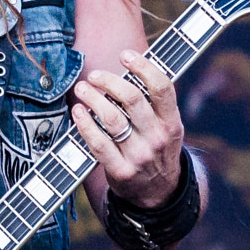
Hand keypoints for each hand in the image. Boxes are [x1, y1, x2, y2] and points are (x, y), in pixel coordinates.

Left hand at [69, 51, 183, 207]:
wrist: (159, 194)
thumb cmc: (157, 150)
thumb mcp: (167, 128)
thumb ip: (154, 103)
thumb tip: (130, 67)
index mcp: (171, 123)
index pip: (162, 87)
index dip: (143, 67)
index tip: (126, 55)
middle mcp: (157, 138)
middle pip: (132, 99)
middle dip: (109, 81)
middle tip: (94, 75)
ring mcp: (139, 156)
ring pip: (112, 118)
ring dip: (93, 98)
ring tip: (82, 89)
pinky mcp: (121, 171)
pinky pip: (98, 143)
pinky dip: (84, 124)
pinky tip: (78, 112)